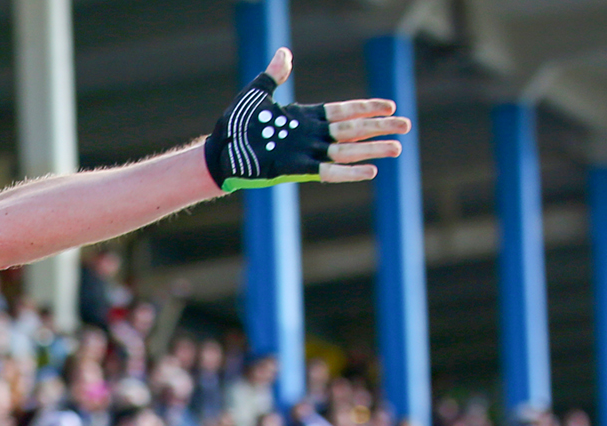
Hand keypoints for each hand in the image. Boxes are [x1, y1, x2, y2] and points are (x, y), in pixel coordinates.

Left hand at [204, 48, 406, 191]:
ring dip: (372, 149)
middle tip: (406, 126)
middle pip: (353, 129)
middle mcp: (311, 136)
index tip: (389, 105)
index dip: (366, 107)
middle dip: (379, 127)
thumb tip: (285, 53)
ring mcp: (306, 153)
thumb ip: (275, 74)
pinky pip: (329, 172)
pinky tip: (371, 172)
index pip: (343, 111)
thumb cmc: (235, 124)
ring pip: (347, 151)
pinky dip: (349, 172)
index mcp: (305, 117)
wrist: (219, 151)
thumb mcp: (257, 94)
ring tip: (397, 148)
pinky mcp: (297, 169)